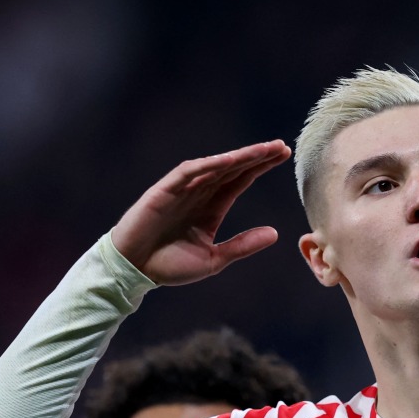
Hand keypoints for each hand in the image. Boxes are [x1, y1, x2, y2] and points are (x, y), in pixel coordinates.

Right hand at [111, 140, 291, 284]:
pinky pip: (188, 173)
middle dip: (256, 156)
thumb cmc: (170, 265)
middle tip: (281, 146)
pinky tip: (229, 160)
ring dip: (239, 157)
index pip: (241, 180)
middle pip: (233, 169)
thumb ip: (242, 245)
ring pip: (215, 167)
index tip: (283, 156)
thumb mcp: (215, 259)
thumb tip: (275, 234)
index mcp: (212, 207)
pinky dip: (208, 165)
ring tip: (263, 150)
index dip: (261, 167)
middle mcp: (199, 193)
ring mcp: (182, 190)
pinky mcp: (164, 191)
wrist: (135, 271)